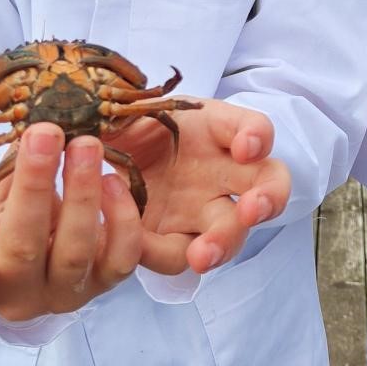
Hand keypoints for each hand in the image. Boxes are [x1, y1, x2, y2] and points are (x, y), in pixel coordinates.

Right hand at [0, 124, 141, 322]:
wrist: (45, 242)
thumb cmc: (5, 223)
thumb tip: (25, 136)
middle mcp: (24, 297)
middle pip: (26, 248)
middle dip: (34, 187)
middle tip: (44, 133)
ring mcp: (68, 293)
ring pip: (77, 252)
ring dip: (82, 194)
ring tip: (85, 145)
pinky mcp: (106, 282)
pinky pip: (122, 256)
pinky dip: (122, 217)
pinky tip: (113, 178)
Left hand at [111, 98, 290, 276]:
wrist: (110, 162)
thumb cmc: (135, 126)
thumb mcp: (129, 109)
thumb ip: (124, 109)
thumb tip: (98, 109)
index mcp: (217, 131)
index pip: (254, 128)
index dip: (257, 137)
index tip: (245, 146)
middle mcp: (224, 173)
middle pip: (268, 188)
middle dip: (267, 199)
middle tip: (251, 209)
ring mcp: (205, 210)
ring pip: (232, 233)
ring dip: (223, 244)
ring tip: (202, 256)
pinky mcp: (177, 240)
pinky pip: (177, 253)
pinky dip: (160, 252)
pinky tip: (141, 247)